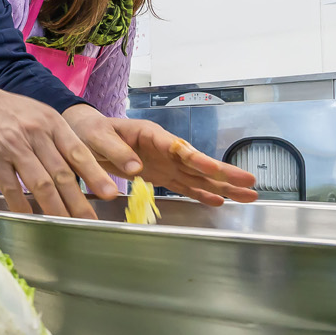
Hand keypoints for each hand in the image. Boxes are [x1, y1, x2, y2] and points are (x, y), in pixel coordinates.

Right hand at [0, 74, 137, 218]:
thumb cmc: (7, 110)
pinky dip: (21, 204)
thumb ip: (58, 138)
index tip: (110, 192)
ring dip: (55, 207)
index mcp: (51, 122)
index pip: (78, 151)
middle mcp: (35, 133)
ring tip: (66, 224)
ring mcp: (12, 145)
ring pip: (39, 182)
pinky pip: (9, 186)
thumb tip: (79, 168)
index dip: (95, 174)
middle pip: (62, 173)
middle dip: (79, 200)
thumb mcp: (39, 114)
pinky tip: (29, 217)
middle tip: (91, 220)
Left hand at [106, 118, 258, 205]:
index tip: (217, 169)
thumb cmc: (92, 132)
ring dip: (223, 187)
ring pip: (199, 176)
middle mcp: (165, 149)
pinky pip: (184, 186)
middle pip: (199, 163)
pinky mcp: (161, 175)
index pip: (180, 148)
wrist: (85, 136)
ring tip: (248, 196)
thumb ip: (117, 151)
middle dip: (225, 174)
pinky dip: (201, 194)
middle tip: (250, 183)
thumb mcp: (98, 138)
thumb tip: (137, 167)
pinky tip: (219, 201)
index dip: (200, 160)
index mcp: (152, 135)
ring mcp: (165, 163)